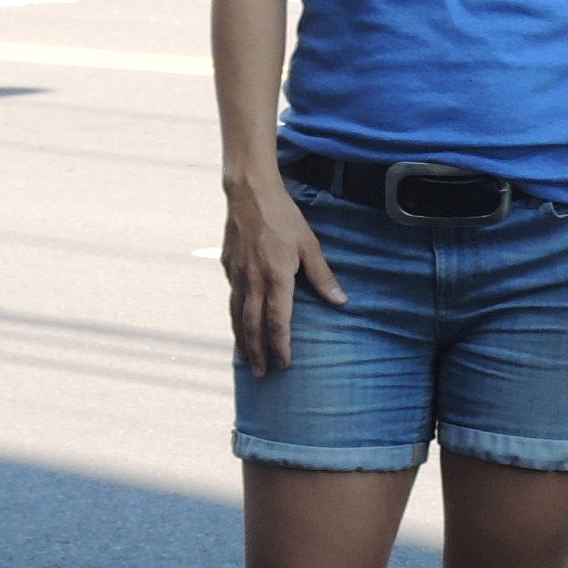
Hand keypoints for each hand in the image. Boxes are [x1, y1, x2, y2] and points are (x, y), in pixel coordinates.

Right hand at [220, 173, 343, 378]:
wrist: (249, 192)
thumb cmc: (283, 217)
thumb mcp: (309, 245)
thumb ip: (322, 276)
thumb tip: (340, 301)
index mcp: (276, 277)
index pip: (277, 322)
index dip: (280, 346)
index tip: (284, 364)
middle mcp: (253, 281)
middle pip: (252, 326)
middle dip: (257, 353)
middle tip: (261, 374)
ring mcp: (237, 275)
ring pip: (237, 316)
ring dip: (242, 340)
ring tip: (245, 359)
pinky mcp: (228, 266)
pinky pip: (232, 298)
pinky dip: (235, 317)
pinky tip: (239, 324)